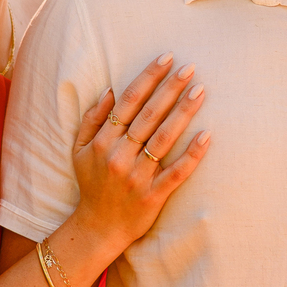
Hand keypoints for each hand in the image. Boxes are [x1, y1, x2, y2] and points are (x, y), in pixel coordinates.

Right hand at [71, 55, 209, 251]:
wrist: (98, 228)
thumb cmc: (91, 184)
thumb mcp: (78, 150)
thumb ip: (91, 119)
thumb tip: (110, 89)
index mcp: (103, 142)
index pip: (129, 101)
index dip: (148, 77)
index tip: (166, 58)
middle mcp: (119, 156)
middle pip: (149, 115)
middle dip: (170, 88)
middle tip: (190, 67)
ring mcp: (138, 176)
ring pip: (164, 138)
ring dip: (184, 112)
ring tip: (200, 91)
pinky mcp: (154, 195)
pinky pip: (177, 172)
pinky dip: (192, 155)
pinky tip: (207, 136)